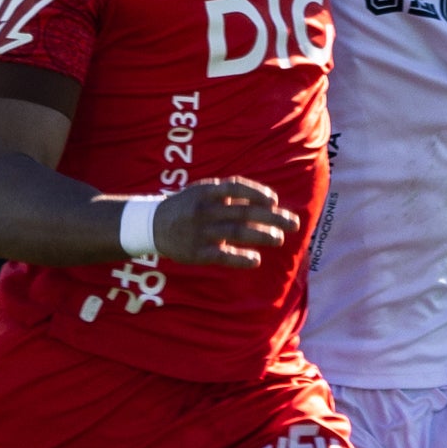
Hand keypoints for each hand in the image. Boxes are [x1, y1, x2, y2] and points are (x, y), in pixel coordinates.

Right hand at [154, 177, 298, 268]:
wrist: (152, 225)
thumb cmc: (188, 206)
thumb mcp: (203, 192)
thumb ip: (231, 195)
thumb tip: (268, 201)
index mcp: (207, 191)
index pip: (236, 187)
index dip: (257, 193)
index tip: (274, 201)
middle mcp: (205, 209)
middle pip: (244, 212)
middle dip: (272, 217)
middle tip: (293, 223)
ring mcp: (200, 231)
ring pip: (236, 232)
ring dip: (261, 236)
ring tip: (279, 239)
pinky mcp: (196, 252)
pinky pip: (222, 255)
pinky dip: (240, 258)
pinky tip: (256, 260)